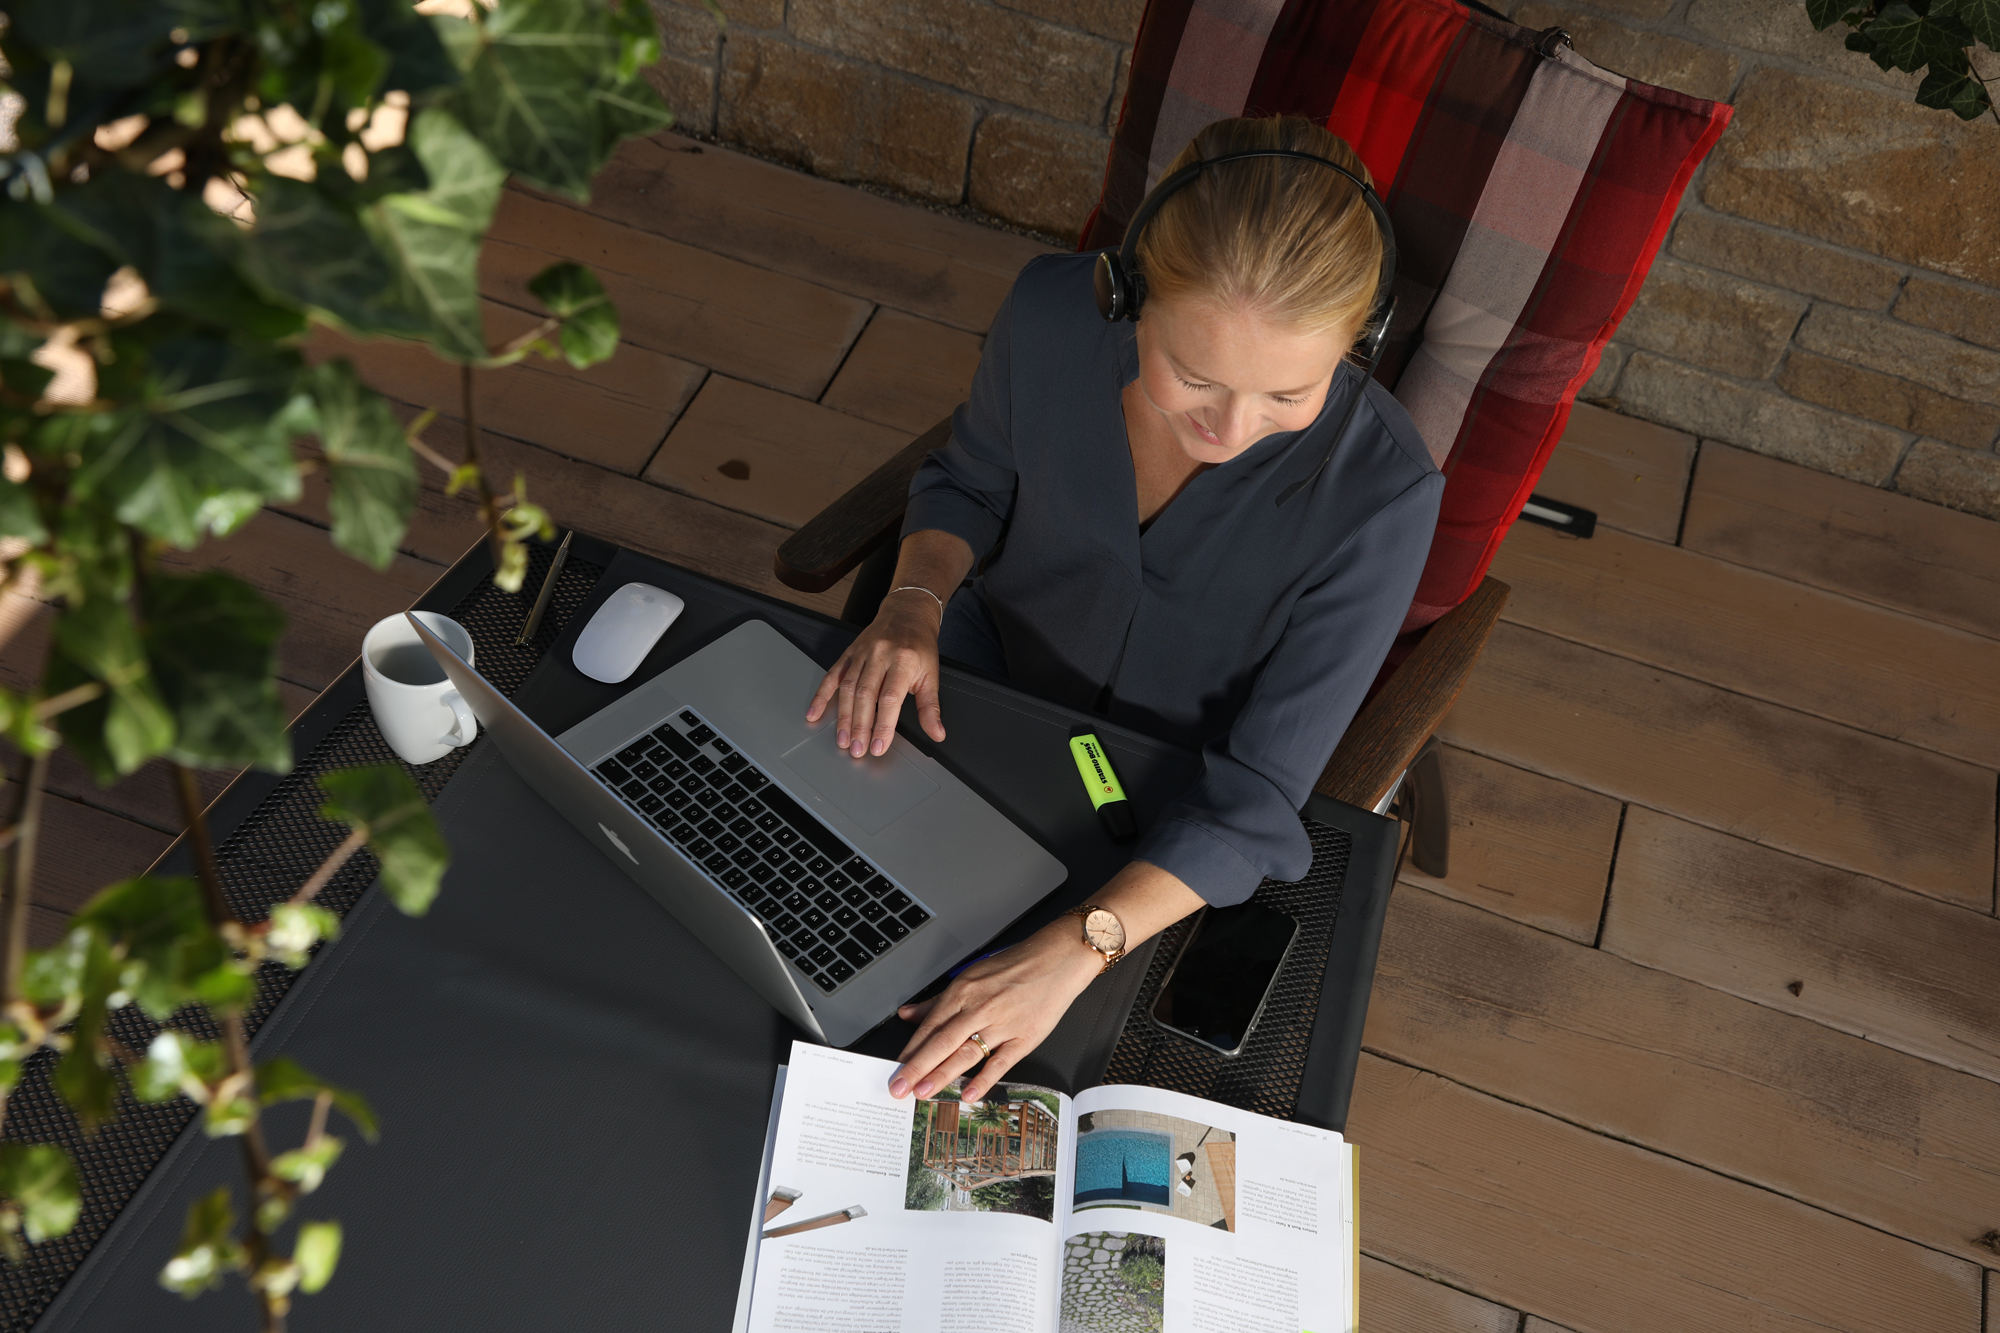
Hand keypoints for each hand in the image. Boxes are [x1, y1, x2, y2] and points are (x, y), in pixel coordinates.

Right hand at [806, 589, 947, 757]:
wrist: (907, 613)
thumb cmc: (919, 645)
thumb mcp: (932, 675)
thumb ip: (931, 707)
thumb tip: (937, 734)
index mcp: (903, 660)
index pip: (890, 698)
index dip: (883, 724)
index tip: (879, 746)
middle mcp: (880, 655)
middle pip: (865, 695)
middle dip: (860, 726)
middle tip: (857, 749)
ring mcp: (861, 653)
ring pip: (847, 688)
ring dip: (843, 717)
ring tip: (843, 740)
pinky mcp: (849, 653)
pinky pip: (832, 675)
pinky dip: (821, 695)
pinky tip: (815, 713)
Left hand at [888, 919, 1102, 1104]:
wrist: (1056, 960)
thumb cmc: (1014, 966)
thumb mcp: (970, 976)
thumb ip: (937, 1000)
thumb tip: (908, 1014)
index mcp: (962, 992)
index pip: (929, 1027)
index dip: (910, 1050)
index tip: (896, 1069)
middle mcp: (978, 1008)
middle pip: (941, 1042)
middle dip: (916, 1068)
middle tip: (898, 1088)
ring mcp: (1001, 1024)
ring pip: (965, 1053)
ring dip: (941, 1075)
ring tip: (923, 1093)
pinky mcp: (1024, 1037)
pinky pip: (1000, 1062)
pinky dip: (984, 1079)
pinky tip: (969, 1093)